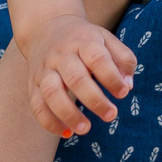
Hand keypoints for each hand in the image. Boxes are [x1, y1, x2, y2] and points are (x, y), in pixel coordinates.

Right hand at [25, 14, 138, 138]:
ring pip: (52, 92)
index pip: (97, 58)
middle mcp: (61, 54)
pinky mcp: (33, 84)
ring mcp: (45, 69)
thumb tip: (128, 86)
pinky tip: (67, 132)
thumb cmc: (84, 40)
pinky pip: (37, 105)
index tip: (123, 93)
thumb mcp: (106, 39)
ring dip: (68, 113)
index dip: (111, 77)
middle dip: (94, 100)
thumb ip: (123, 59)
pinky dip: (49, 122)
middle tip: (111, 115)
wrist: (45, 28)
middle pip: (75, 77)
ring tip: (85, 129)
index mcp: (83, 41)